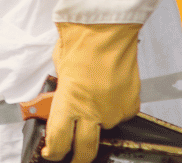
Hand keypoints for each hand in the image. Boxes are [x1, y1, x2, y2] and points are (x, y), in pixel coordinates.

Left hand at [43, 22, 141, 162]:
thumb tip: (60, 102)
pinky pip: (119, 115)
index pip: (59, 141)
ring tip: (91, 101)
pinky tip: (107, 93)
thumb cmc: (79, 44)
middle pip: (85, 149)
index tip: (51, 154)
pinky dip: (112, 109)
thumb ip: (61, 93)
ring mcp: (114, 112)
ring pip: (104, 128)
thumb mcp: (58, 72)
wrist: (105, 31)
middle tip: (72, 156)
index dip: (54, 152)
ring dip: (96, 122)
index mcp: (68, 104)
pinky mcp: (131, 106)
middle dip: (78, 156)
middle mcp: (93, 113)